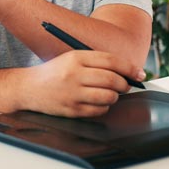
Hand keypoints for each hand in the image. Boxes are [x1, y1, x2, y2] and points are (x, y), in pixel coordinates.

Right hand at [23, 50, 143, 117]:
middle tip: (126, 85)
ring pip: (108, 97)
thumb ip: (97, 62)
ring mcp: (73, 93)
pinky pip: (99, 111)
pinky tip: (97, 102)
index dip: (129, 68)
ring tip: (109, 93)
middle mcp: (74, 74)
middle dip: (125, 84)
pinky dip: (104, 107)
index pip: (111, 61)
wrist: (29, 87)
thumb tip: (126, 72)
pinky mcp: (72, 110)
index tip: (139, 73)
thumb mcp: (72, 59)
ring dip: (114, 96)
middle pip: (112, 80)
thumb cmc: (55, 72)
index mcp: (76, 57)